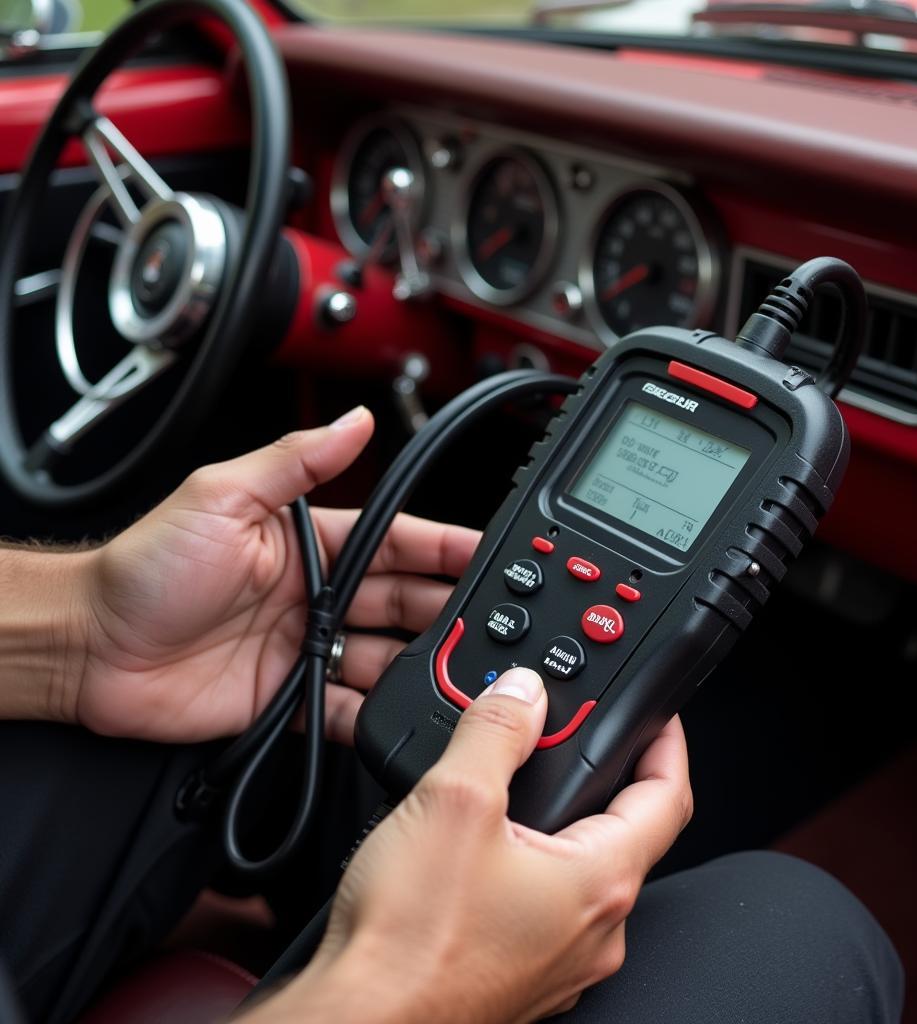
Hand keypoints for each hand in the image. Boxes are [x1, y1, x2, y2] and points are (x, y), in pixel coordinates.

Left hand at [62, 407, 479, 743]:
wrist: (89, 646)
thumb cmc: (145, 566)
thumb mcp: (222, 496)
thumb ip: (294, 462)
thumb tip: (354, 420)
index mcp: (313, 545)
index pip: (399, 542)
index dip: (446, 548)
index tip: (490, 554)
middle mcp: (317, 596)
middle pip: (404, 601)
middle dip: (448, 610)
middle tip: (487, 623)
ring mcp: (305, 650)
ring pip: (386, 658)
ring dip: (420, 665)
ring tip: (453, 673)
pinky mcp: (288, 699)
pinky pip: (345, 711)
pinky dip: (374, 718)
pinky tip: (402, 717)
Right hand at [245, 670, 692, 1023]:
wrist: (359, 1022)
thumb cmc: (410, 941)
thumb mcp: (456, 800)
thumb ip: (496, 731)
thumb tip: (523, 692)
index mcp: (600, 882)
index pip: (668, 796)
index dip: (666, 742)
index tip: (658, 715)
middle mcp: (594, 930)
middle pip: (624, 830)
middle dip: (601, 775)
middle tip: (571, 737)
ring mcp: (559, 959)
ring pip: (578, 868)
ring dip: (557, 818)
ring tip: (516, 781)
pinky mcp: (519, 973)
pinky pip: (541, 903)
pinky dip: (526, 862)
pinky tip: (480, 848)